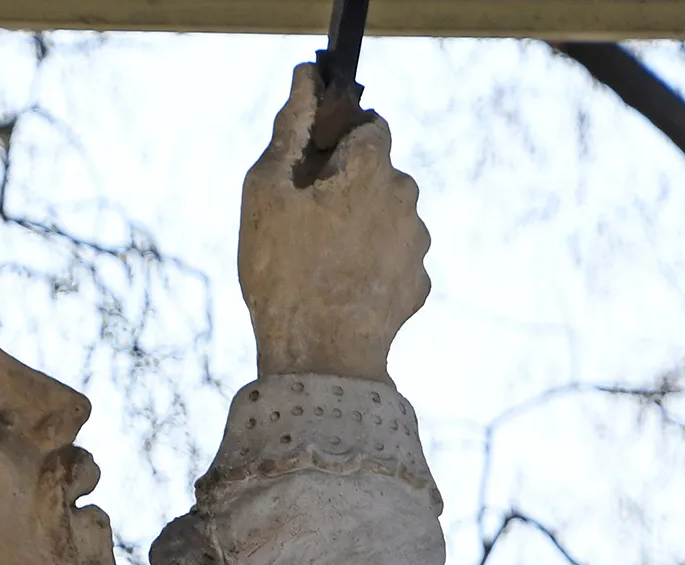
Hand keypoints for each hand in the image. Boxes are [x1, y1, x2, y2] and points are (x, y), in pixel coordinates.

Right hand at [238, 62, 430, 382]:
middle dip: (350, 189)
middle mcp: (407, 197)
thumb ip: (289, 130)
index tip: (312, 171)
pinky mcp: (419, 286)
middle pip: (380, 175)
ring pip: (389, 220)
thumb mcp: (265, 195)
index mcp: (372, 166)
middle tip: (308, 227)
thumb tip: (303, 81)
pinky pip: (394, 263)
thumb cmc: (283, 276)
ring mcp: (417, 244)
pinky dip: (373, 271)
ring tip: (324, 268)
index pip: (370, 126)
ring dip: (363, 231)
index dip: (339, 143)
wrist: (320, 362)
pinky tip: (343, 294)